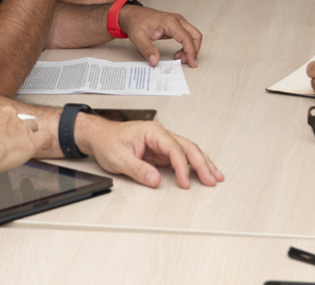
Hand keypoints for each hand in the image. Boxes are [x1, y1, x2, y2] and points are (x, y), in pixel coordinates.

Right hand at [0, 97, 49, 173]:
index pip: (0, 110)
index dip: (0, 120)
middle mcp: (7, 113)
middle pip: (17, 116)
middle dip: (14, 127)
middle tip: (8, 138)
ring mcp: (20, 126)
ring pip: (31, 126)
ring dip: (29, 133)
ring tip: (24, 142)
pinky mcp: (29, 141)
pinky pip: (44, 138)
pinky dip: (46, 141)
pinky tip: (46, 144)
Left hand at [79, 117, 223, 188]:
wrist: (99, 136)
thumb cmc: (107, 142)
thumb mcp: (118, 158)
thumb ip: (138, 169)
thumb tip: (155, 180)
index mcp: (152, 132)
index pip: (174, 148)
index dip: (182, 166)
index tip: (184, 182)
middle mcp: (161, 135)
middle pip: (188, 147)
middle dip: (202, 164)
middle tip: (212, 180)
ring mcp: (162, 143)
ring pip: (188, 151)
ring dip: (203, 163)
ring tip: (215, 176)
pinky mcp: (161, 152)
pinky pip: (181, 157)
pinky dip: (193, 166)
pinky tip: (202, 173)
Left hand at [119, 5, 202, 67]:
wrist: (131, 14)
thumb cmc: (135, 22)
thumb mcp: (138, 37)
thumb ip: (147, 50)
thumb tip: (155, 61)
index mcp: (169, 22)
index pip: (186, 38)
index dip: (191, 51)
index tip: (192, 62)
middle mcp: (176, 20)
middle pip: (195, 35)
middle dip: (194, 50)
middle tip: (187, 62)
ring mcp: (177, 22)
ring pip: (193, 35)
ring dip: (191, 48)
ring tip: (180, 58)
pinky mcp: (176, 25)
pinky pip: (187, 36)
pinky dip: (186, 46)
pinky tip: (178, 53)